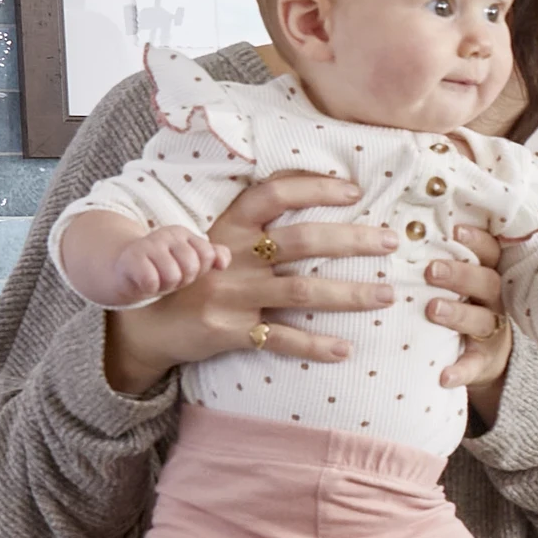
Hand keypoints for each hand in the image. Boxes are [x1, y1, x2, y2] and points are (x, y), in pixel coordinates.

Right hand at [94, 225, 230, 308]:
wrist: (125, 270)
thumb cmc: (163, 266)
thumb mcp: (190, 260)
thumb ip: (212, 256)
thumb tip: (223, 263)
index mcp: (184, 234)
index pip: (208, 256)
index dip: (199, 269)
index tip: (184, 268)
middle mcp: (166, 235)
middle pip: (192, 268)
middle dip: (182, 279)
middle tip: (168, 276)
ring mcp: (148, 244)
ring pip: (173, 276)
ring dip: (165, 285)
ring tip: (156, 279)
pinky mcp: (131, 258)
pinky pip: (151, 281)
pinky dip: (149, 288)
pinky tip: (142, 281)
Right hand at [99, 172, 395, 397]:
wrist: (144, 323)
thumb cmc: (193, 276)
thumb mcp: (214, 240)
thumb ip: (255, 224)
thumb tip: (317, 198)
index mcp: (228, 227)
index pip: (274, 193)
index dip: (315, 187)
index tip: (355, 191)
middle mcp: (231, 257)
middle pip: (302, 241)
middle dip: (353, 240)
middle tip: (393, 242)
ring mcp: (232, 296)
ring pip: (301, 292)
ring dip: (349, 294)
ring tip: (386, 295)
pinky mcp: (229, 332)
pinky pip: (280, 340)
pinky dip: (314, 347)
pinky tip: (346, 350)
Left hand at [427, 222, 512, 412]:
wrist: (481, 358)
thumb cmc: (456, 305)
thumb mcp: (453, 281)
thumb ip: (432, 257)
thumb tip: (390, 224)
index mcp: (483, 276)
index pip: (489, 252)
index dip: (477, 240)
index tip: (455, 231)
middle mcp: (491, 302)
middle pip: (487, 282)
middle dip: (460, 275)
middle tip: (430, 270)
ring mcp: (490, 333)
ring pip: (481, 320)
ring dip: (458, 314)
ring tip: (432, 310)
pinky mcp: (482, 362)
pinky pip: (474, 367)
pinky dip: (461, 371)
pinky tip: (444, 376)